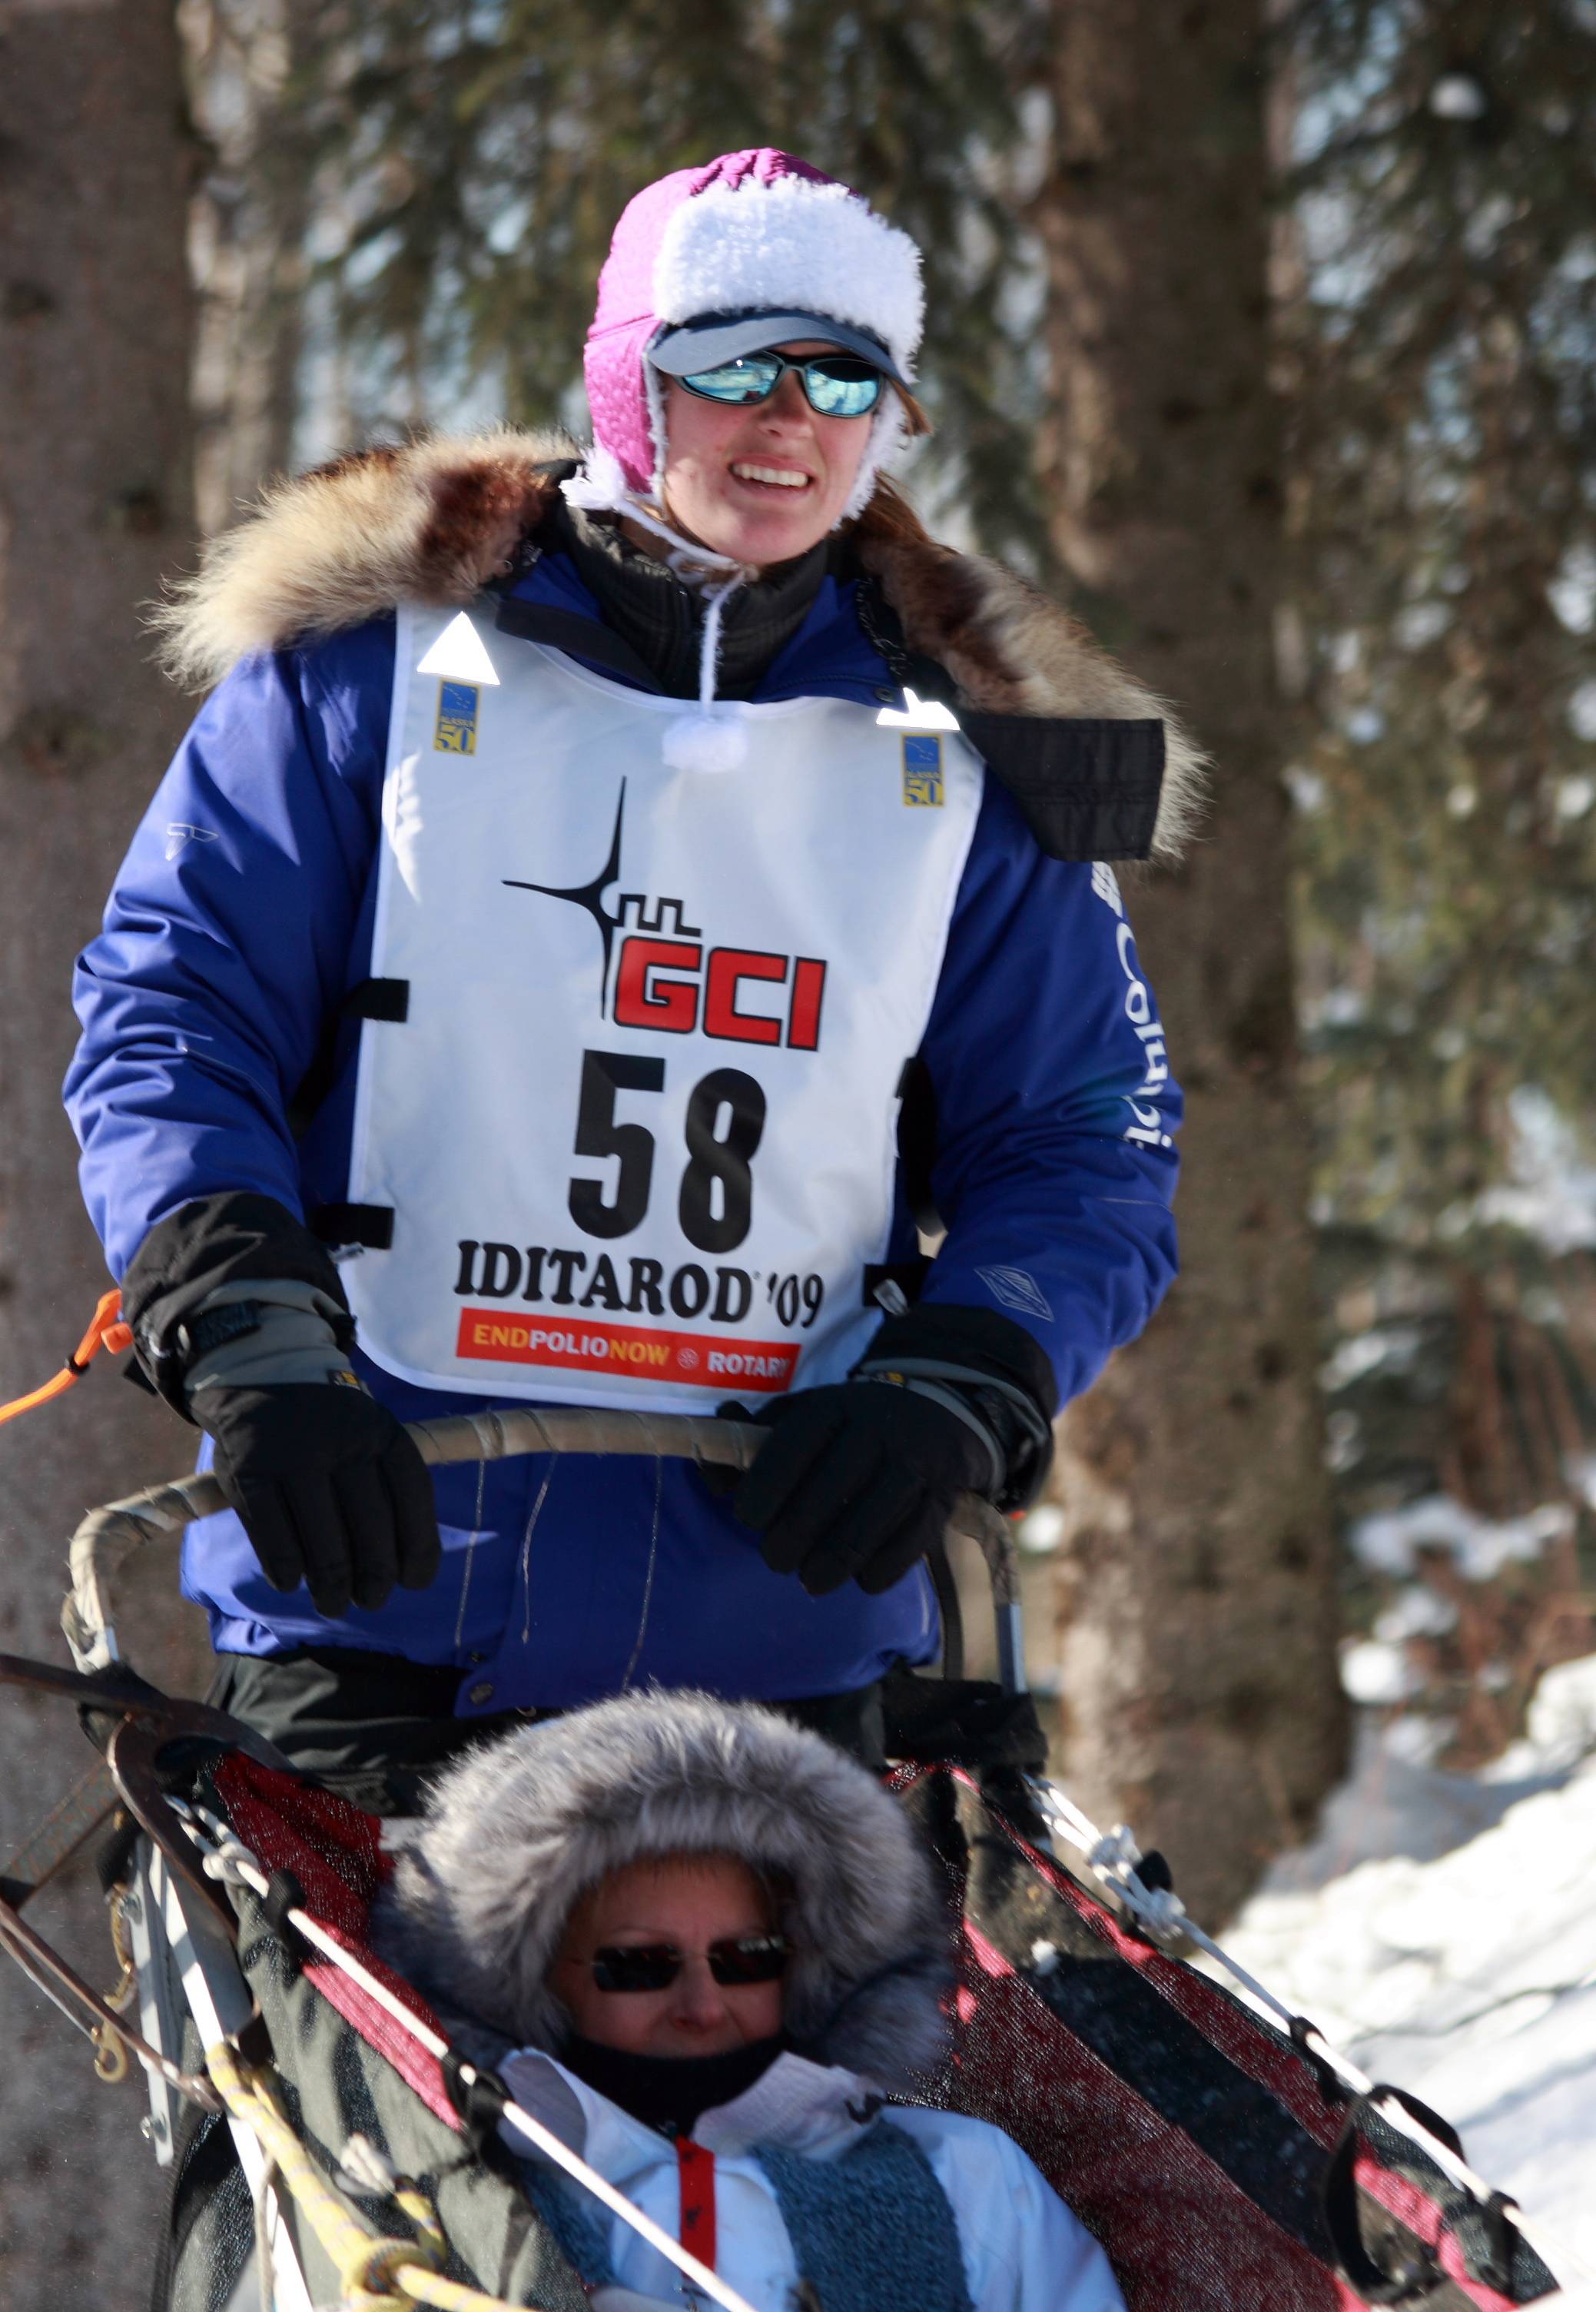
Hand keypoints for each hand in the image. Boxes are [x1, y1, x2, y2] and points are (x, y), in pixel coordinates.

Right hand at [191, 1383, 440, 1617]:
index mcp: (382, 1433)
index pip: (413, 1499)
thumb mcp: (370, 1432)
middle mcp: (343, 1444)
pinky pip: (274, 1540)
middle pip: (370, 1533)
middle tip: (370, 1600)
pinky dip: (286, 1572)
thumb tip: (408, 1564)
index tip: (413, 1581)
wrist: (261, 1374)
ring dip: (332, 1589)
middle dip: (375, 1581)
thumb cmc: (328, 1423)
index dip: (419, 1549)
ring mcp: (293, 1458)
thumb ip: (389, 1484)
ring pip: (324, 1548)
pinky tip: (291, 1581)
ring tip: (333, 1602)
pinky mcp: (248, 1474)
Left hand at [727, 1381, 992, 1597]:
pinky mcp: (941, 1498)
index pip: (790, 1451)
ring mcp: (913, 1464)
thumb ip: (748, 1442)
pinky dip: (877, 1573)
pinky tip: (860, 1577)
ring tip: (810, 1578)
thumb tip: (710, 1469)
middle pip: (823, 1499)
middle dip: (788, 1541)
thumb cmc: (849, 1425)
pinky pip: (906, 1549)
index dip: (761, 1493)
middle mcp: (875, 1431)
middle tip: (776, 1558)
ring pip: (863, 1532)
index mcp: (832, 1407)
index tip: (748, 1518)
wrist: (940, 1413)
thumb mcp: (802, 1415)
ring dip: (827, 1567)